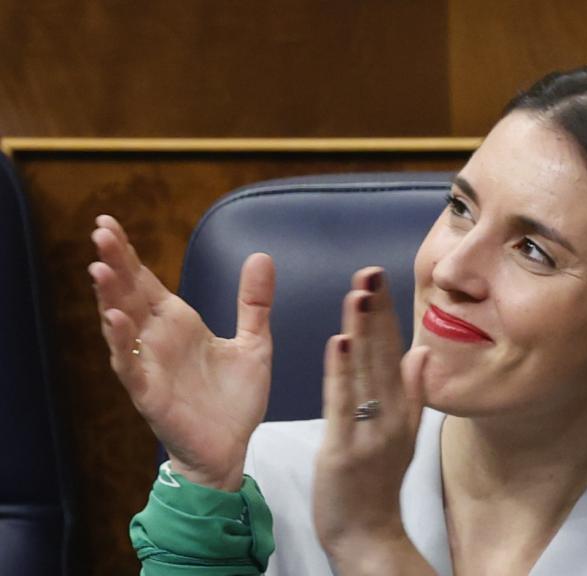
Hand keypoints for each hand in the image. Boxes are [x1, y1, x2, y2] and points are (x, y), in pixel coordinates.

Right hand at [89, 215, 274, 490]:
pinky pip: (131, 366)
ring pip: (121, 326)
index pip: (146, 281)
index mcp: (179, 323)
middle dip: (114, 263)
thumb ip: (254, 302)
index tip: (108, 222)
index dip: (128, 253)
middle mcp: (158, 340)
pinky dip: (122, 343)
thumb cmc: (235, 400)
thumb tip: (261, 256)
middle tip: (100, 230)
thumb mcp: (255, 343)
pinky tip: (115, 320)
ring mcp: (150, 366)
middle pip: (129, 295)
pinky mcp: (150, 394)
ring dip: (109, 298)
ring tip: (99, 267)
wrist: (232, 449)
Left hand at [313, 267, 431, 567]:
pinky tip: (340, 341)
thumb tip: (420, 352)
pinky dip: (342, 372)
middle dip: (377, 313)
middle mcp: (392, 417)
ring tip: (359, 294)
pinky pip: (343, 406)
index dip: (388, 316)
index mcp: (402, 410)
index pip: (395, 353)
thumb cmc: (378, 485)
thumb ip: (413, 393)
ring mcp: (370, 434)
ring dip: (363, 332)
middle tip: (370, 272)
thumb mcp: (403, 435)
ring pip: (366, 374)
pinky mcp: (345, 451)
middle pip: (383, 357)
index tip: (380, 279)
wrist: (368, 535)